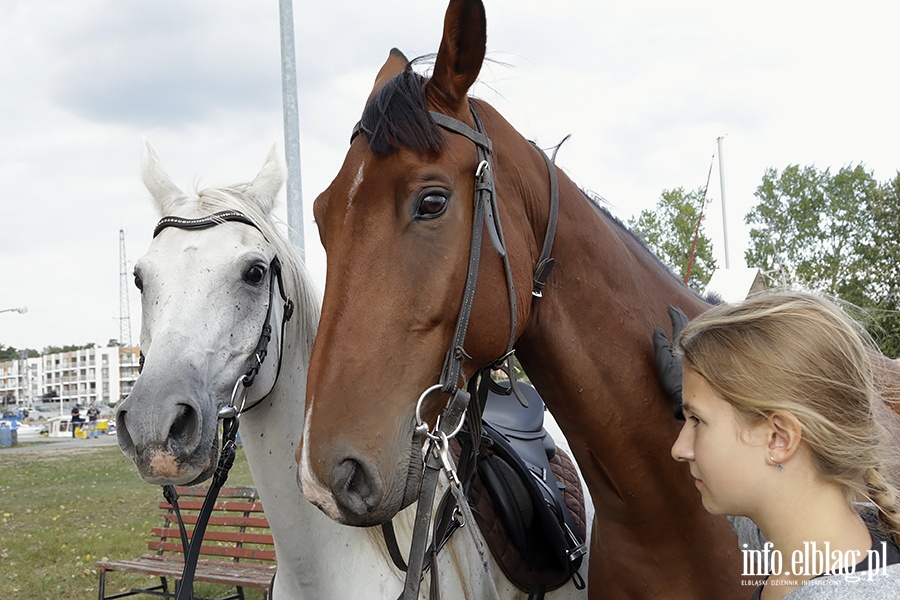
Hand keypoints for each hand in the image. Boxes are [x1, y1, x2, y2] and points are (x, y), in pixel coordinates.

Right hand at [652, 305, 687, 419]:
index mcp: (683, 343)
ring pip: (693, 333)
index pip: (679, 324)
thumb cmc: (675, 379)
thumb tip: (658, 330)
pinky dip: (691, 335)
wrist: (691, 395)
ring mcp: (695, 353)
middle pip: (688, 326)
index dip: (674, 314)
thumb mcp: (662, 360)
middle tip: (675, 309)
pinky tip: (690, 337)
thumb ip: (660, 343)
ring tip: (682, 320)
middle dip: (680, 317)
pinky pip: (696, 341)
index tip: (670, 307)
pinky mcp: (698, 360)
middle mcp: (691, 345)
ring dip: (687, 325)